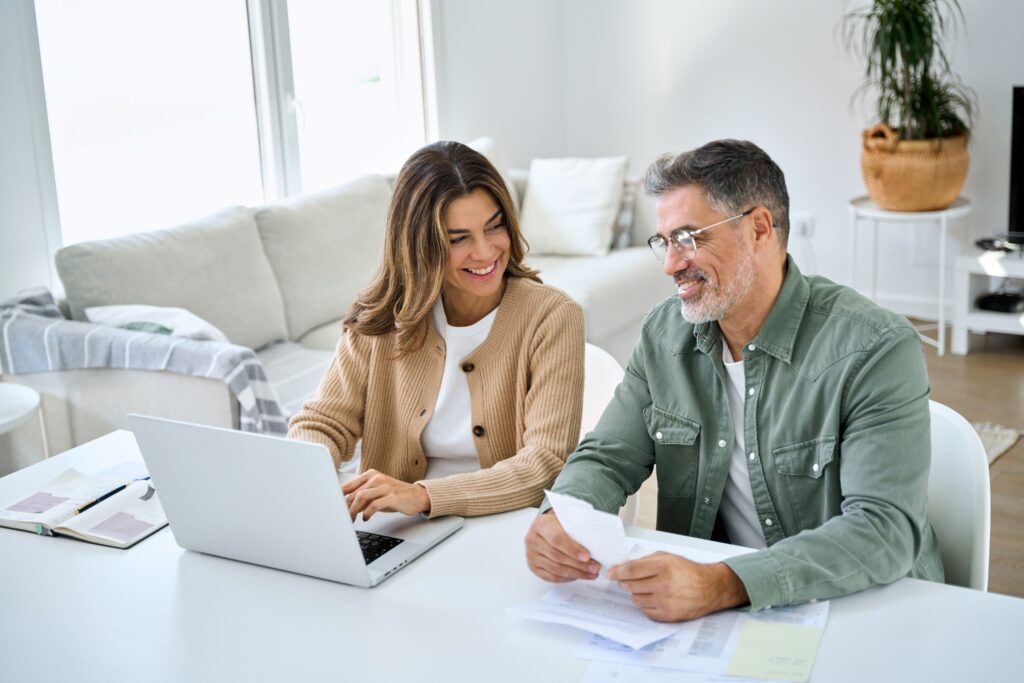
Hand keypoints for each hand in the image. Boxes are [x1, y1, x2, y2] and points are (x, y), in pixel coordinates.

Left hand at [342, 469, 430, 520]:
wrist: (416, 496)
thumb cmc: (395, 495)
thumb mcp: (376, 494)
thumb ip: (362, 497)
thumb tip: (346, 507)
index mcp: (371, 475)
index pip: (349, 485)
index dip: (340, 498)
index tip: (335, 508)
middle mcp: (377, 478)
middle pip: (354, 493)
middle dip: (346, 507)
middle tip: (344, 518)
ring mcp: (385, 486)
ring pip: (361, 497)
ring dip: (354, 510)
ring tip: (353, 519)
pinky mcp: (392, 496)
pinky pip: (374, 504)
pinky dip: (367, 513)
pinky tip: (366, 518)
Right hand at [524, 511, 600, 581]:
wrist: (545, 528)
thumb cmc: (558, 524)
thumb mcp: (566, 520)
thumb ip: (576, 529)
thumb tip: (596, 543)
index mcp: (541, 525)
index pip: (557, 539)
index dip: (573, 549)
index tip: (587, 556)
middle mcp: (532, 540)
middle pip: (557, 556)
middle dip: (579, 565)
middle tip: (595, 567)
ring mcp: (531, 555)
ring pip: (555, 569)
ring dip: (576, 573)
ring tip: (591, 573)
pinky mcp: (533, 566)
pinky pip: (551, 577)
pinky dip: (567, 578)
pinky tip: (578, 576)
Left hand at [607, 552, 748, 621]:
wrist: (710, 588)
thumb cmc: (689, 571)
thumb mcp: (668, 557)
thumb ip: (645, 561)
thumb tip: (624, 566)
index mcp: (664, 566)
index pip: (631, 570)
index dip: (617, 572)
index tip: (610, 573)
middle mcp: (664, 584)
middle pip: (631, 585)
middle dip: (624, 582)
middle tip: (624, 580)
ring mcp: (666, 601)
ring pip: (636, 599)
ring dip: (635, 593)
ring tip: (644, 588)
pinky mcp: (668, 615)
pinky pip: (645, 611)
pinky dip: (645, 604)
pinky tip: (651, 597)